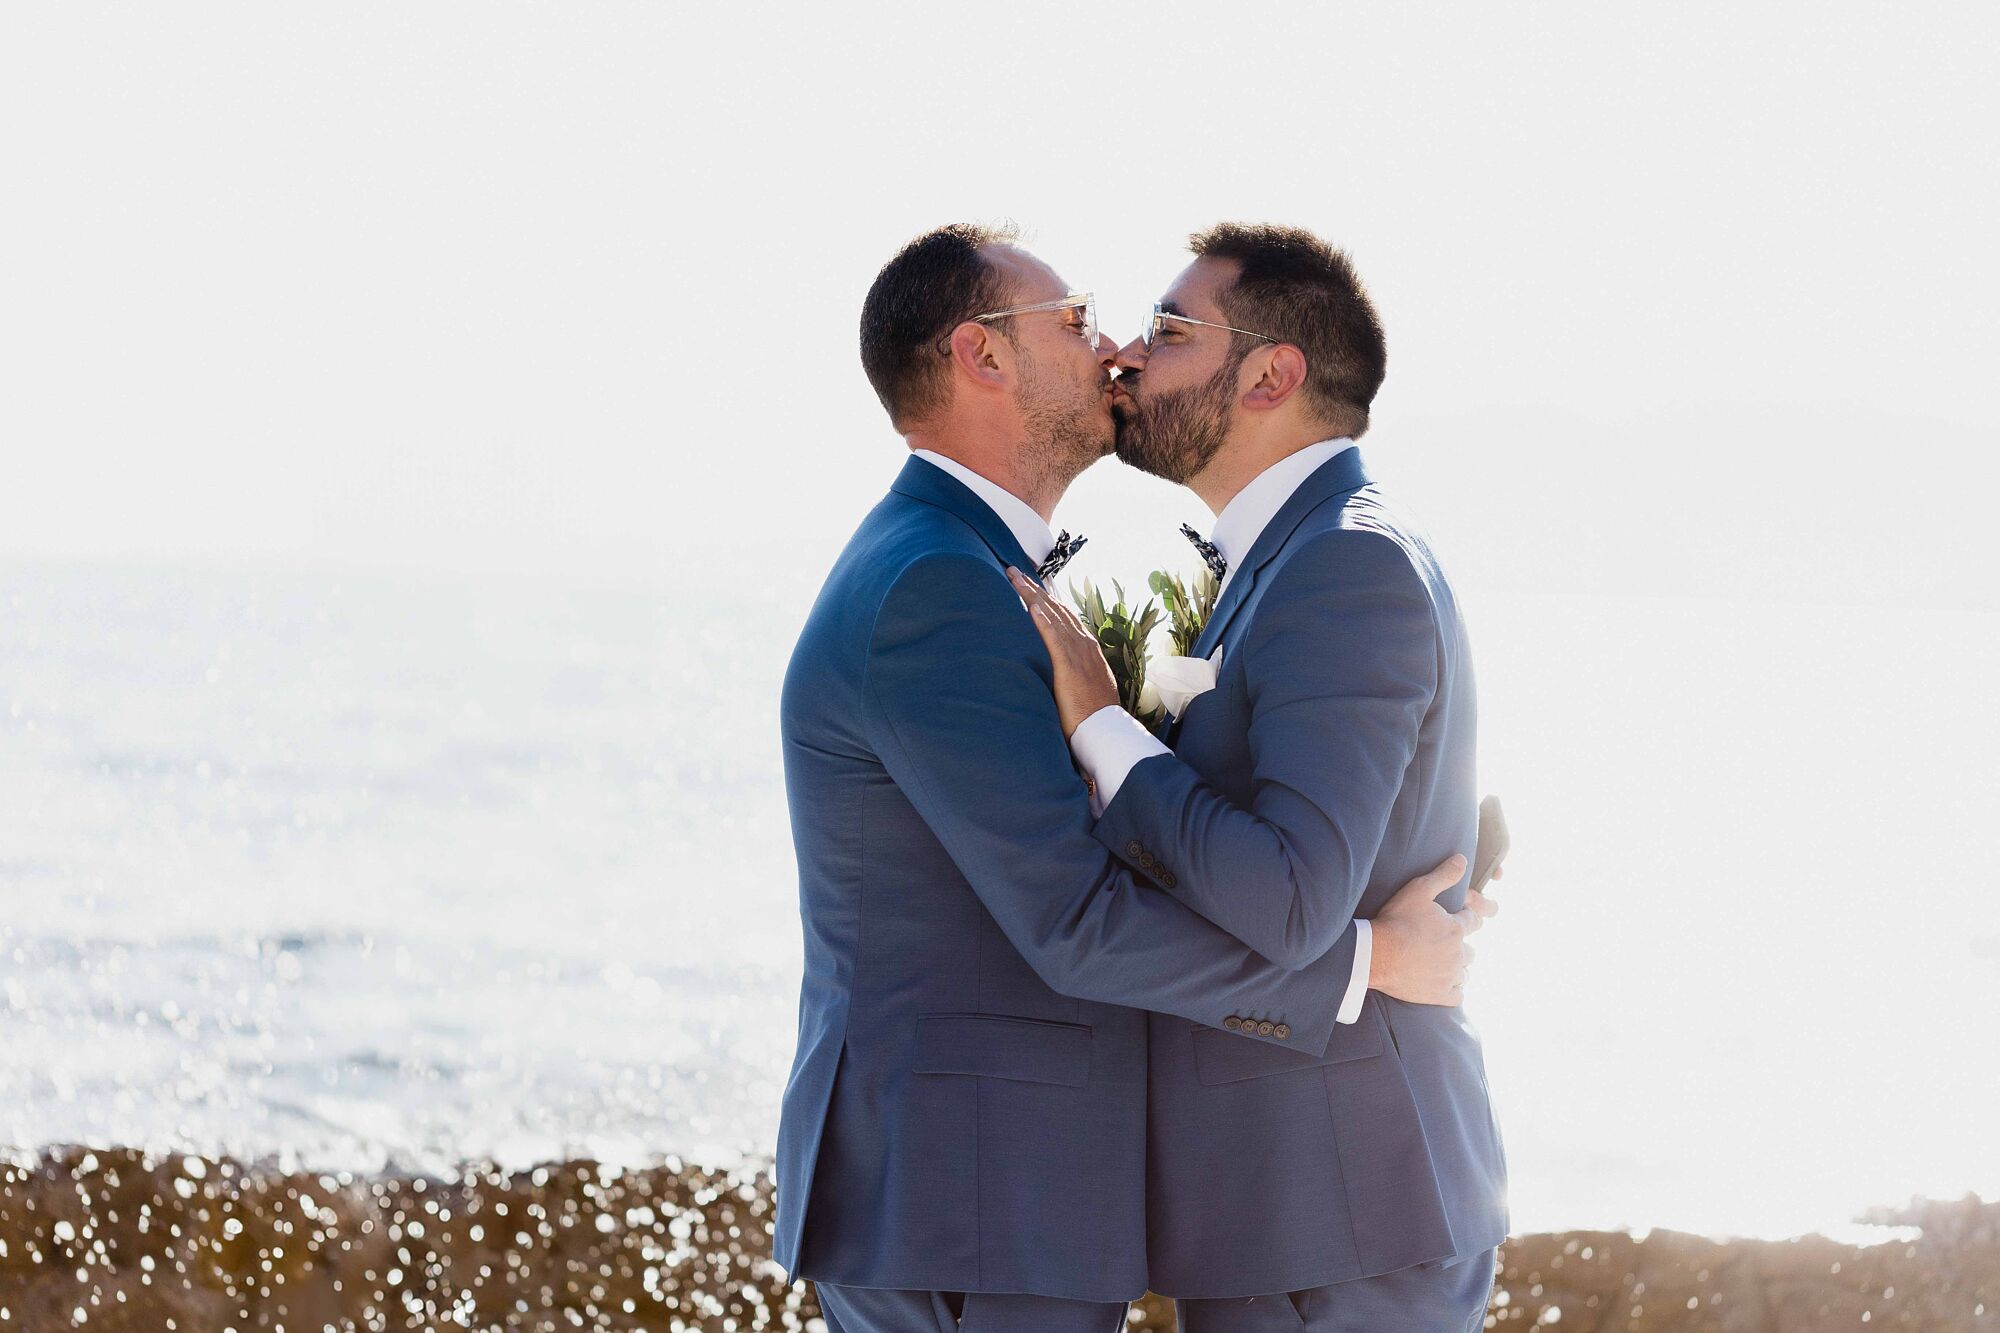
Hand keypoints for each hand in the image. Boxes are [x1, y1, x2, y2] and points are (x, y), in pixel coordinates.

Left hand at [1006, 567, 1120, 736]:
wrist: (1104, 730)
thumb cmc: (1093, 714)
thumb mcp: (1085, 686)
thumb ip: (1073, 673)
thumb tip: (1062, 671)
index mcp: (1086, 648)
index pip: (1063, 616)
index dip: (1045, 598)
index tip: (1030, 585)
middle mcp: (1083, 645)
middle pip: (1055, 609)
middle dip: (1034, 589)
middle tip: (1014, 571)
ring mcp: (1078, 654)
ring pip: (1053, 617)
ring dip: (1033, 596)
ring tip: (1016, 579)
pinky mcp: (1070, 667)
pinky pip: (1055, 639)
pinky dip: (1044, 622)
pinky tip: (1033, 607)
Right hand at [1367, 854, 1497, 1005]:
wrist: (1374, 955)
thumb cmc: (1395, 921)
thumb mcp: (1417, 891)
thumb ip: (1443, 876)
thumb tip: (1462, 860)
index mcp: (1456, 929)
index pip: (1475, 921)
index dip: (1466, 917)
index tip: (1457, 919)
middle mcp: (1458, 954)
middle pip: (1471, 951)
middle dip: (1460, 946)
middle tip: (1442, 943)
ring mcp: (1450, 976)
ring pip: (1465, 973)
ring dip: (1457, 968)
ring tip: (1441, 963)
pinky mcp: (1440, 995)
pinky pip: (1458, 995)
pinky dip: (1453, 989)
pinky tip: (1442, 984)